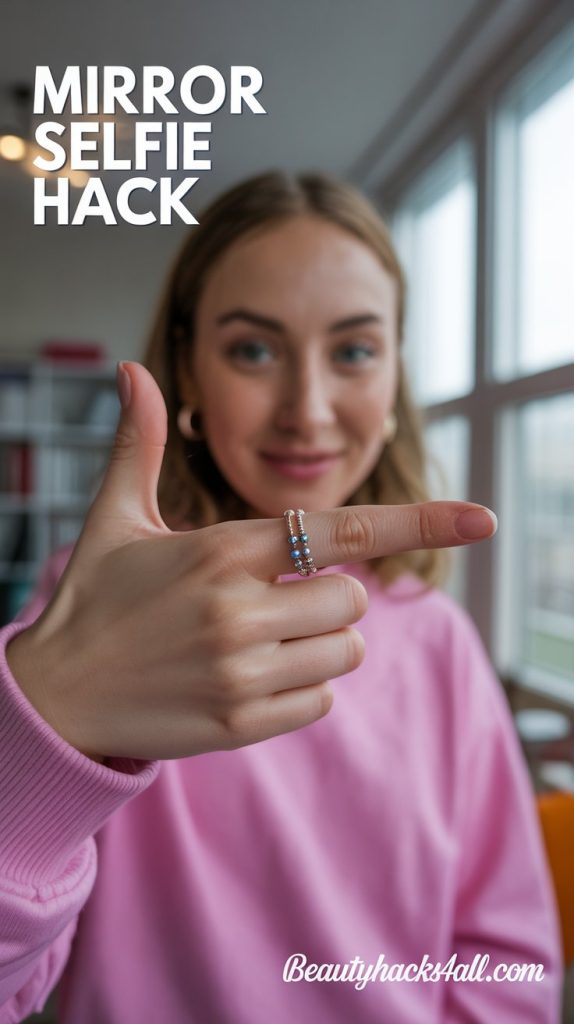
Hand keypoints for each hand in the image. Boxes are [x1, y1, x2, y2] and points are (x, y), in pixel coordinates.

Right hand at [6, 363, 496, 762]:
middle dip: (331, 593)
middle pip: (356, 596)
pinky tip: (250, 678)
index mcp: (219, 550)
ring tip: (261, 638)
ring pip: (347, 649)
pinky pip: (322, 699)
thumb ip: (138, 444)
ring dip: (321, 641)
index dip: (417, 519)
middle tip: (278, 597)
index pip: (339, 528)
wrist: (54, 696)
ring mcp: (240, 673)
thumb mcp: (113, 517)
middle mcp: (237, 611)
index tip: (481, 518)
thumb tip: (131, 367)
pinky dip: (303, 686)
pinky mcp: (239, 725)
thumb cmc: (93, 599)